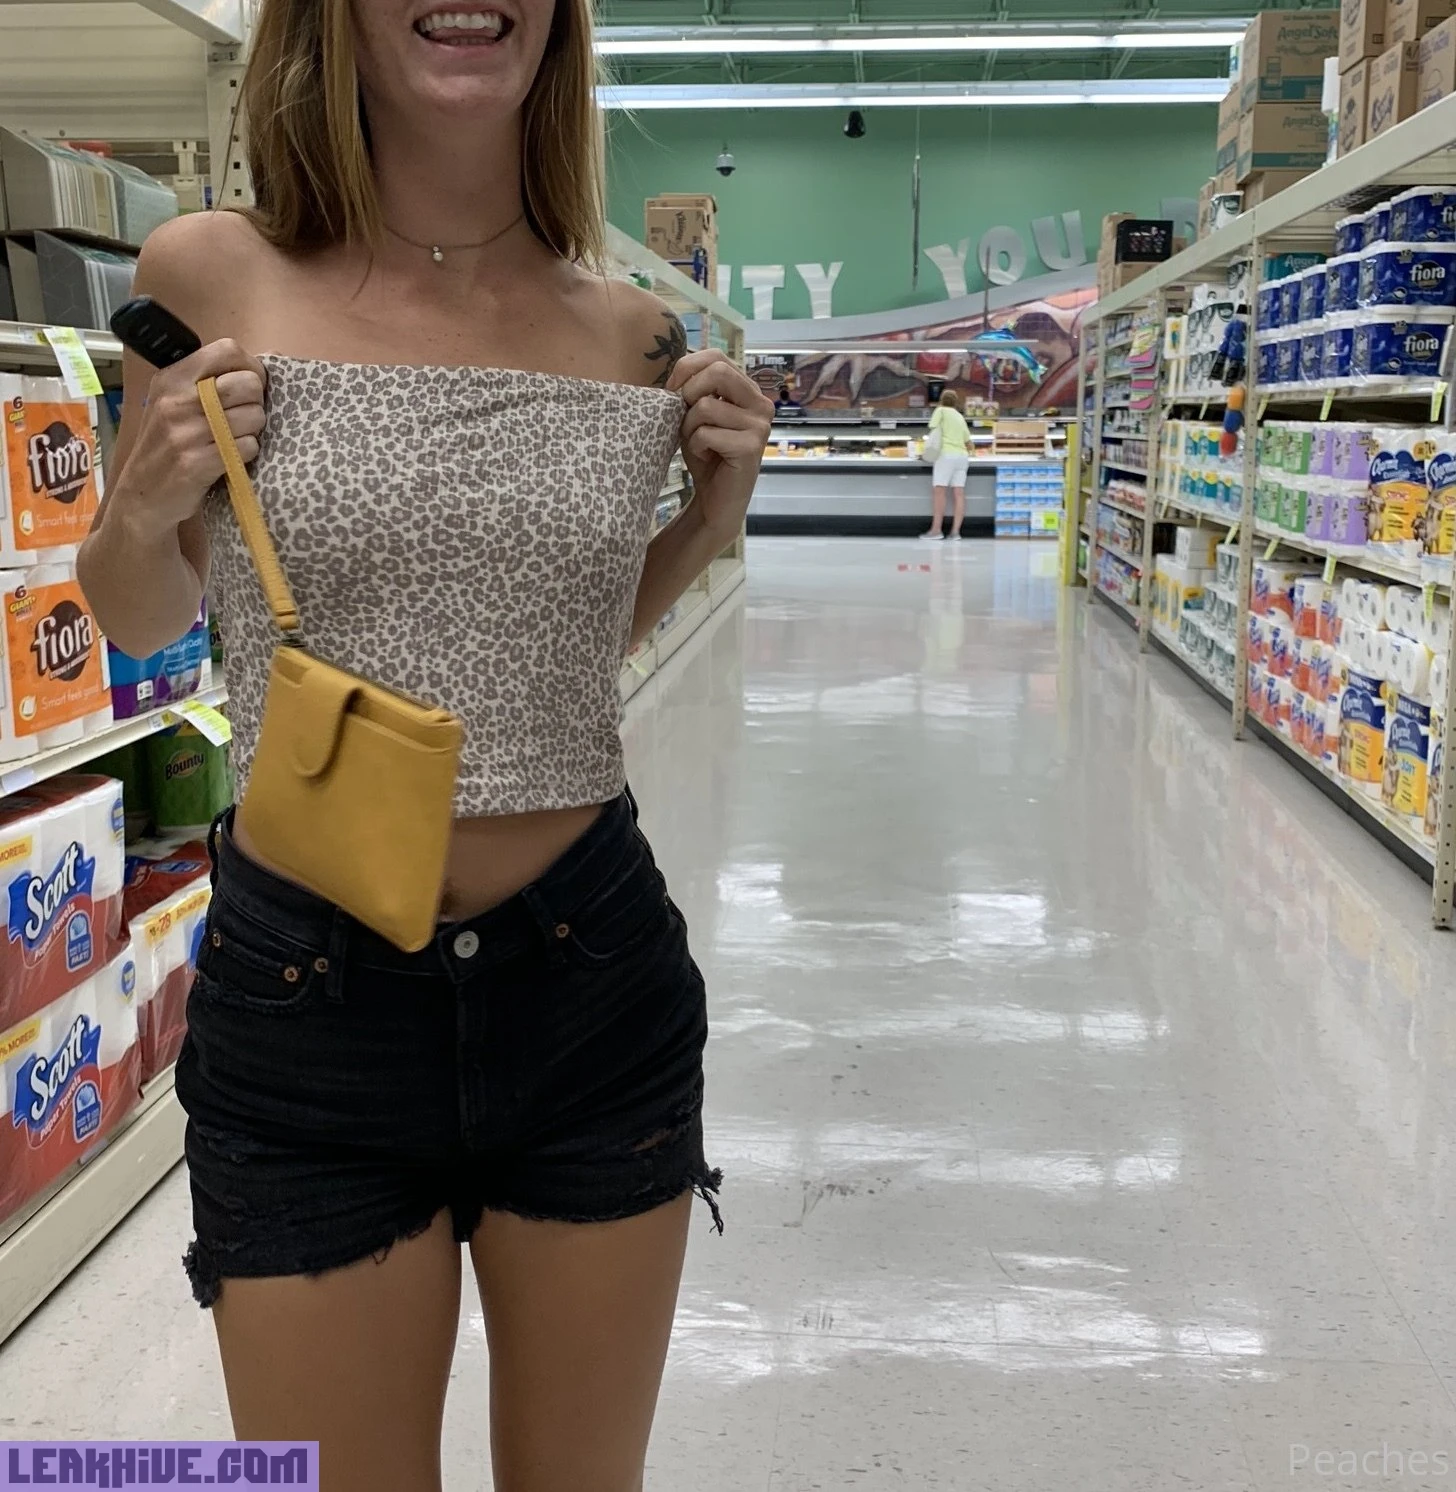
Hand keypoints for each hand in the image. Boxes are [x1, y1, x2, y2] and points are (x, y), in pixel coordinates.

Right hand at [114, 339, 265, 541]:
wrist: (141, 495)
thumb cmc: (167, 445)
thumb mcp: (174, 403)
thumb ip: (207, 383)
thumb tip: (260, 368)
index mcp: (172, 377)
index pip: (227, 350)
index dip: (251, 368)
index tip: (249, 388)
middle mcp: (177, 400)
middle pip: (248, 384)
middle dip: (257, 403)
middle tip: (244, 419)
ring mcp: (185, 432)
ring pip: (253, 416)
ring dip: (254, 431)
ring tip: (235, 440)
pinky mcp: (196, 462)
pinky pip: (247, 447)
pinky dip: (248, 453)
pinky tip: (231, 458)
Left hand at [666, 350, 773, 542]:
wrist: (716, 498)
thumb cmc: (706, 454)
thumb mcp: (696, 415)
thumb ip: (694, 391)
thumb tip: (678, 374)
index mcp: (748, 390)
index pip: (717, 357)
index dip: (688, 367)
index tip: (672, 389)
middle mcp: (761, 403)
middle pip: (717, 372)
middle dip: (689, 392)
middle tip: (684, 416)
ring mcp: (760, 425)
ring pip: (706, 406)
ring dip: (689, 426)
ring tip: (697, 442)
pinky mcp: (751, 446)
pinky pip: (706, 433)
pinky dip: (695, 445)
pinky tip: (705, 456)